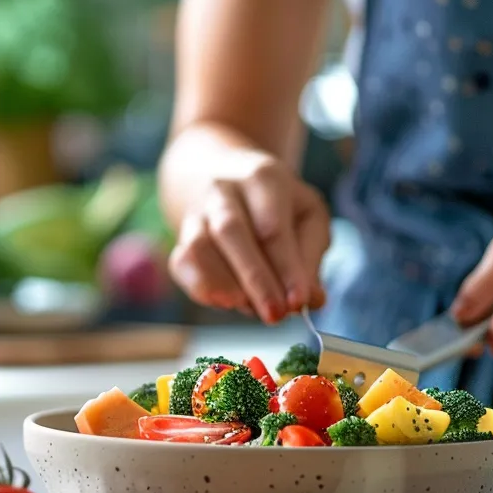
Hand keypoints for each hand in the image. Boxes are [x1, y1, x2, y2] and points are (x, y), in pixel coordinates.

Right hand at [167, 153, 330, 323]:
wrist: (225, 176)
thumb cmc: (277, 204)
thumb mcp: (307, 215)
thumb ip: (311, 256)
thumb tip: (311, 299)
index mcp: (263, 177)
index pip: (272, 226)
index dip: (286, 267)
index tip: (298, 302)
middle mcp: (223, 190)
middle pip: (231, 231)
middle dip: (255, 279)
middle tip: (275, 315)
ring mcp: (196, 212)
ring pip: (200, 246)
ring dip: (225, 285)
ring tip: (251, 309)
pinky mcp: (181, 237)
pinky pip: (182, 262)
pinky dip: (201, 286)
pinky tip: (224, 302)